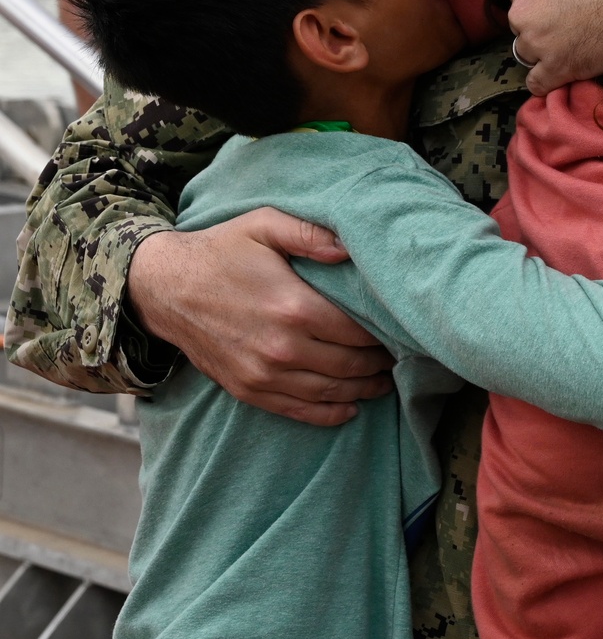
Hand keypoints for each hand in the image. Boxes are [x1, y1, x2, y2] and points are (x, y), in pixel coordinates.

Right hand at [128, 209, 394, 424]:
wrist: (165, 287)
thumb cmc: (221, 250)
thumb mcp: (264, 224)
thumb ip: (311, 233)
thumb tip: (351, 248)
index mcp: (294, 307)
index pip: (358, 331)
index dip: (384, 333)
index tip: (400, 328)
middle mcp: (282, 348)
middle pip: (350, 365)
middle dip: (380, 363)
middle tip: (400, 356)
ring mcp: (264, 375)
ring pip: (330, 392)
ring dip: (363, 390)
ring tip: (385, 381)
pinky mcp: (248, 390)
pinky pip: (299, 411)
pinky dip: (329, 414)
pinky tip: (349, 408)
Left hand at [506, 0, 602, 117]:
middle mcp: (520, 8)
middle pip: (523, 16)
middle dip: (543, 15)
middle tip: (576, 12)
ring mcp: (537, 43)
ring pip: (528, 48)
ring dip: (546, 46)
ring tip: (576, 38)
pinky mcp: (557, 71)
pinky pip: (538, 83)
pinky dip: (549, 78)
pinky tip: (566, 69)